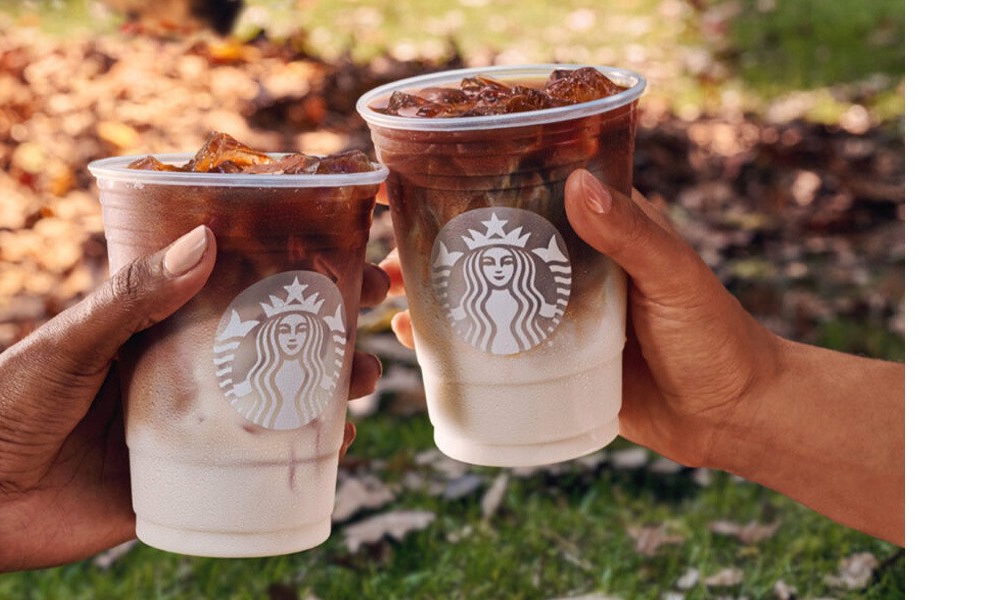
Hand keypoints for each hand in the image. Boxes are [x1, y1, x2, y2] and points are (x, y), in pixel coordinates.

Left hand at [0, 225, 389, 596]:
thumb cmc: (6, 404)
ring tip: (361, 382)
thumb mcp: (71, 341)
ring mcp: (187, 426)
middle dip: (329, 325)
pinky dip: (296, 456)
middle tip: (377, 313)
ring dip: (324, 388)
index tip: (347, 246)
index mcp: (154, 325)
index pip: (236, 283)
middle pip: (270, 340)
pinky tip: (331, 448)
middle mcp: (179, 370)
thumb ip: (132, 296)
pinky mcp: (186, 481)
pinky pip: (252, 467)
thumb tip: (208, 240)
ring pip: (272, 401)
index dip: (292, 264)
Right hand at [382, 170, 780, 467]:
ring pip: (488, 299)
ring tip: (392, 298)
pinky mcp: (555, 364)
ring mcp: (559, 317)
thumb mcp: (674, 279)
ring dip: (439, 296)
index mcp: (600, 232)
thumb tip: (578, 183)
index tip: (425, 186)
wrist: (733, 418)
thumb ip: (631, 235)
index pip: (531, 195)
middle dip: (441, 247)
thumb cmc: (715, 336)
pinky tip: (421, 347)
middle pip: (495, 249)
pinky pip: (499, 350)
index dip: (479, 188)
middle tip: (391, 254)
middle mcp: (571, 269)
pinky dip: (459, 347)